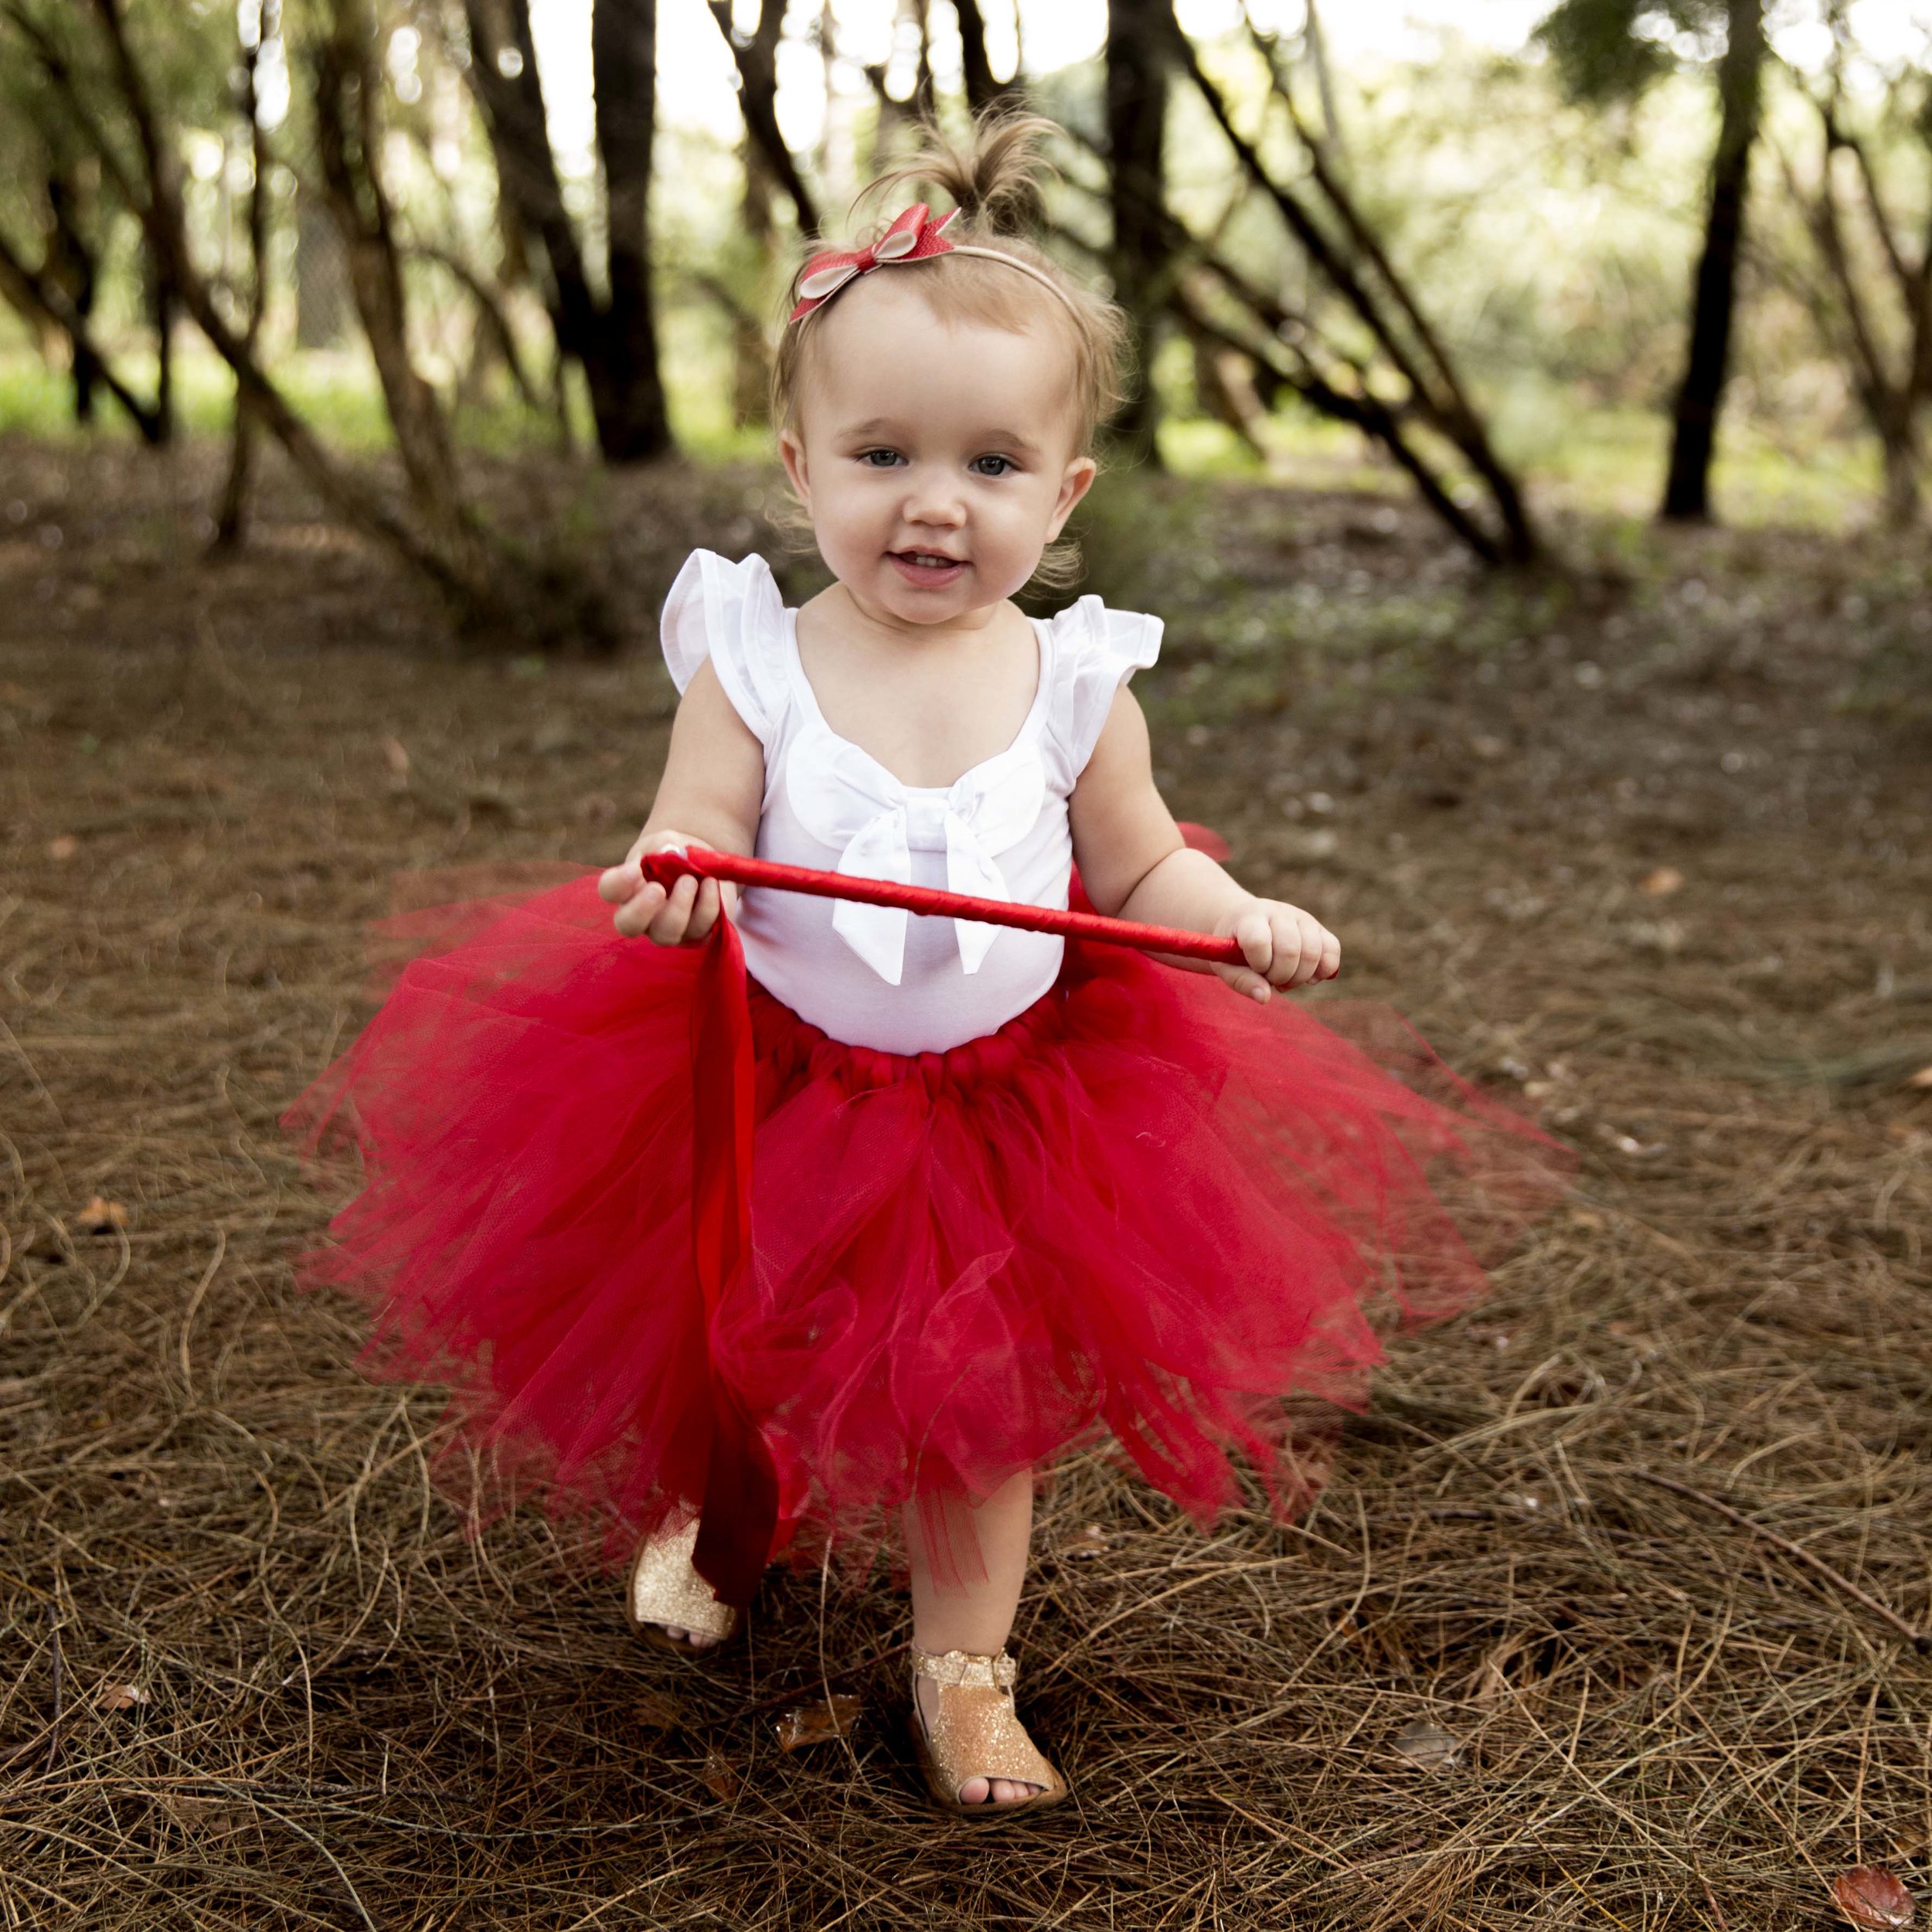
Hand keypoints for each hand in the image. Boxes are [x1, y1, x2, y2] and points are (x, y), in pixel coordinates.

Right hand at [597, 831, 736, 944]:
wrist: (703, 865)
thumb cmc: (675, 854)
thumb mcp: (667, 842)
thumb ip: (666, 846)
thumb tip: (673, 854)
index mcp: (627, 889)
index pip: (609, 891)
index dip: (618, 883)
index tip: (636, 870)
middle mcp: (642, 916)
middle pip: (628, 925)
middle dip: (641, 910)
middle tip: (658, 890)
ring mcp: (667, 930)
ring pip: (665, 933)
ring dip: (679, 907)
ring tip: (691, 881)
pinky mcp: (696, 934)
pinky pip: (699, 929)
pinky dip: (707, 906)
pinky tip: (711, 884)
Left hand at [1213, 897, 1339, 1002]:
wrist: (1244, 923)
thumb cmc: (1232, 948)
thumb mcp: (1225, 965)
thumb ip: (1242, 981)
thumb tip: (1265, 997)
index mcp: (1250, 917)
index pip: (1258, 941)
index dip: (1259, 964)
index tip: (1254, 968)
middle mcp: (1278, 912)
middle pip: (1290, 950)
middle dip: (1280, 975)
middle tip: (1270, 979)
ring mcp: (1302, 917)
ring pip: (1313, 952)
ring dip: (1300, 977)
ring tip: (1286, 980)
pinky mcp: (1318, 927)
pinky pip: (1333, 949)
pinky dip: (1324, 970)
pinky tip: (1309, 978)